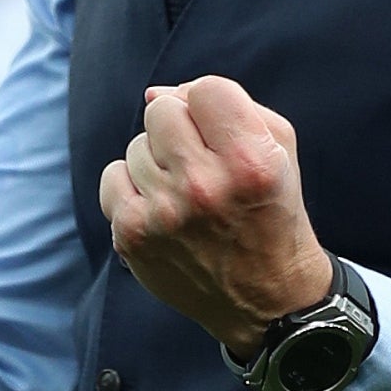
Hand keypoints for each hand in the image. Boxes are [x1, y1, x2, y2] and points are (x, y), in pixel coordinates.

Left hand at [98, 75, 333, 357]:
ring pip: (137, 144)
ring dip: (159, 162)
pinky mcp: (132, 235)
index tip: (221, 131)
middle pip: (162, 110)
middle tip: (202, 162)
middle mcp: (205, 187)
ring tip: (187, 194)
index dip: (212, 104)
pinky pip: (112, 176)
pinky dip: (133, 187)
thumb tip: (154, 94)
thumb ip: (228, 104)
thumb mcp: (278, 150)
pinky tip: (161, 209)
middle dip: (180, 128)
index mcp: (250, 162)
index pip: (206, 90)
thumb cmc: (272, 212)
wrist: (266, 300)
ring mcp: (164, 214)